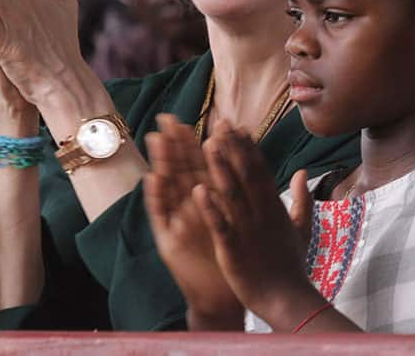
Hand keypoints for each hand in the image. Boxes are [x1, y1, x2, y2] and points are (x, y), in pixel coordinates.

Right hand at [143, 115, 242, 328]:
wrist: (224, 297)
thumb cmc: (237, 259)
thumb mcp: (244, 222)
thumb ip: (251, 194)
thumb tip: (261, 168)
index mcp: (213, 201)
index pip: (208, 165)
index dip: (206, 141)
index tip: (204, 118)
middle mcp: (192, 208)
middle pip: (183, 170)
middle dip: (177, 143)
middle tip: (169, 117)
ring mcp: (178, 222)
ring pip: (168, 186)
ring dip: (161, 161)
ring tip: (157, 137)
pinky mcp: (169, 240)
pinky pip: (161, 215)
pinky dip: (156, 196)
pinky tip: (152, 178)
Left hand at [193, 121, 318, 324]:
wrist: (288, 301)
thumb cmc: (292, 266)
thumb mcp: (302, 228)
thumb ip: (302, 199)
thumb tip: (302, 172)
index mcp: (275, 207)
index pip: (260, 170)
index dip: (248, 147)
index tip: (236, 126)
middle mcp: (262, 214)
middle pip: (246, 174)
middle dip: (233, 148)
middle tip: (220, 123)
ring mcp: (247, 231)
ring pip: (232, 194)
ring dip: (220, 168)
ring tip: (208, 145)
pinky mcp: (234, 250)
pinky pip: (220, 225)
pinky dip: (210, 208)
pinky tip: (197, 191)